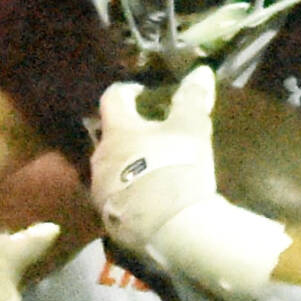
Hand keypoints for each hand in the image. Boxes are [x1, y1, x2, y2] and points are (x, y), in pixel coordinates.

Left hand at [90, 66, 218, 258]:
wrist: (172, 229)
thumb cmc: (178, 167)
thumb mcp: (192, 127)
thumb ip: (193, 97)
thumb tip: (200, 71)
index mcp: (117, 131)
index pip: (112, 98)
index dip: (127, 91)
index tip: (143, 92)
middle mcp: (100, 158)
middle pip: (110, 135)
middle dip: (130, 131)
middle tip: (154, 132)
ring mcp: (100, 190)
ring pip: (112, 166)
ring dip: (128, 161)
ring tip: (153, 166)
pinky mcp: (107, 217)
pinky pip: (117, 195)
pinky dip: (131, 189)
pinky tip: (151, 197)